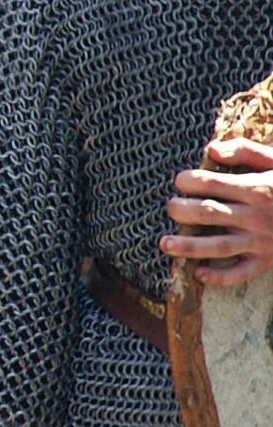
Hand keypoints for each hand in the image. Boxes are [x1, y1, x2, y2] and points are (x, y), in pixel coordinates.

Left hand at [163, 138, 272, 284]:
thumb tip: (211, 150)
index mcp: (255, 189)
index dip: (187, 181)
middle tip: (170, 208)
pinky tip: (199, 273)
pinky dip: (220, 276)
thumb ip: (245, 150)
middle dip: (182, 211)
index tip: (180, 182)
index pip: (210, 184)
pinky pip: (242, 272)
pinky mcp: (268, 260)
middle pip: (209, 214)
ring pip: (219, 246)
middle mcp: (255, 216)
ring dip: (189, 246)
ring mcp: (261, 241)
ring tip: (164, 244)